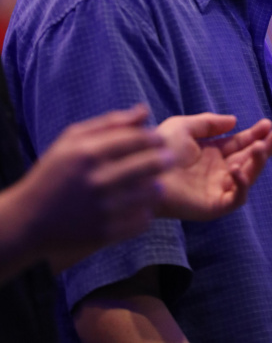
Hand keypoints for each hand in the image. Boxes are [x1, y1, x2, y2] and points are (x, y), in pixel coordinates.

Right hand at [17, 105, 172, 269]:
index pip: (137, 139)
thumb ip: (110, 122)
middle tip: (168, 158)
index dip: (154, 137)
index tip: (159, 139)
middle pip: (149, 164)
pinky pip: (141, 221)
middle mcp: (96, 180)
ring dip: (157, 186)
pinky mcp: (103, 234)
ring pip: (150, 194)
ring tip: (154, 182)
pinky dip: (145, 212)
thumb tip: (144, 111)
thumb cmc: (54, 171)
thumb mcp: (72, 139)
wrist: (29, 219)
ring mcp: (101, 209)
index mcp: (88, 153)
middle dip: (165, 158)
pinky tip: (139, 206)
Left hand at [156, 114, 271, 220]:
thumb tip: (234, 121)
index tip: (268, 123)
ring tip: (262, 146)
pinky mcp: (214, 206)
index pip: (241, 143)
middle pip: (250, 158)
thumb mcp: (185, 126)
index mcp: (212, 153)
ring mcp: (217, 188)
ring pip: (248, 176)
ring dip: (258, 161)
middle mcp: (218, 170)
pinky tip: (237, 170)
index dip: (256, 133)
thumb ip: (209, 123)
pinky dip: (242, 185)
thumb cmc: (159, 149)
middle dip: (268, 144)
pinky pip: (236, 198)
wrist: (144, 172)